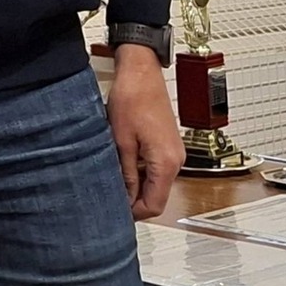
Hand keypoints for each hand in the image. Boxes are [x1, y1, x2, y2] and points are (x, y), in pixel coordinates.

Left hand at [107, 46, 184, 220]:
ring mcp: (174, 152)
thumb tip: (124, 198)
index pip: (154, 205)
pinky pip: (156, 169)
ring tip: (113, 179)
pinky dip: (141, 173)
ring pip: (156, 183)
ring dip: (136, 186)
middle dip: (134, 201)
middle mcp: (176, 160)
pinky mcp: (168, 145)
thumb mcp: (121, 141)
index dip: (134, 213)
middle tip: (110, 198)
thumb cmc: (132, 98)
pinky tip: (122, 165)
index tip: (116, 213)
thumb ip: (125, 174)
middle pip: (157, 196)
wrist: (141, 72)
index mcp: (166, 162)